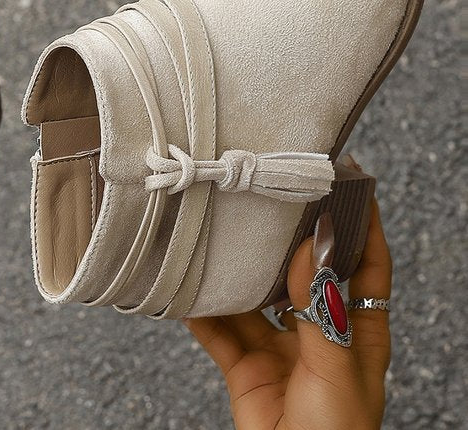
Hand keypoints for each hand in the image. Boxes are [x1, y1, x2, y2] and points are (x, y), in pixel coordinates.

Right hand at [187, 196, 390, 429]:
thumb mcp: (336, 369)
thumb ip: (321, 309)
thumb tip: (314, 247)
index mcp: (358, 332)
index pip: (367, 267)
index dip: (361, 227)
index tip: (348, 186)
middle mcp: (318, 333)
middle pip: (302, 275)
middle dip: (287, 241)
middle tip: (268, 201)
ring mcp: (280, 349)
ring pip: (255, 299)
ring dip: (237, 275)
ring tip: (219, 237)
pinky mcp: (245, 367)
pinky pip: (219, 331)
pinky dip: (201, 311)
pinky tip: (187, 290)